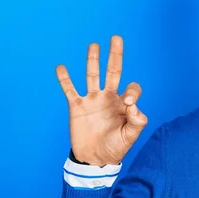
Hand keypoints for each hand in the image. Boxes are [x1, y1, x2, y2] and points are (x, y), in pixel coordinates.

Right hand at [56, 35, 147, 165]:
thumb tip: (133, 106)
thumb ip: (137, 122)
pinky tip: (61, 67)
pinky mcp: (77, 107)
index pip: (131, 88)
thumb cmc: (116, 148)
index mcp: (124, 104)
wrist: (96, 159)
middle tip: (117, 38)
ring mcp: (92, 100)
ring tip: (94, 45)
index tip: (128, 104)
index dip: (132, 92)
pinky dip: (65, 79)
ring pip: (92, 75)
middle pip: (113, 72)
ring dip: (93, 60)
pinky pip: (70, 90)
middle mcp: (109, 98)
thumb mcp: (131, 136)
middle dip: (116, 56)